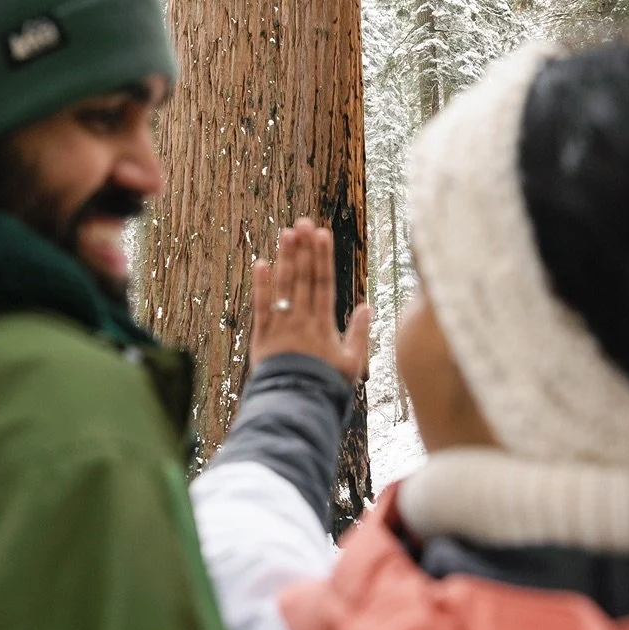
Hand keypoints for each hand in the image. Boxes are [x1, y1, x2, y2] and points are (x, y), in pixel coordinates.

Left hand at [249, 217, 370, 384]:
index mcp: (324, 325)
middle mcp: (302, 320)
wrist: (296, 407)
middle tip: (303, 222)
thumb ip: (358, 334)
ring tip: (286, 233)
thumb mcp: (352, 364)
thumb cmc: (327, 388)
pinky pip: (261, 306)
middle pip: (303, 278)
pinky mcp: (262, 336)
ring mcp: (281, 326)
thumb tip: (367, 307)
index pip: (324, 283)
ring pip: (284, 286)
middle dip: (304, 249)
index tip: (322, 234)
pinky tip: (261, 263)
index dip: (322, 257)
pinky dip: (261, 285)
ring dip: (285, 258)